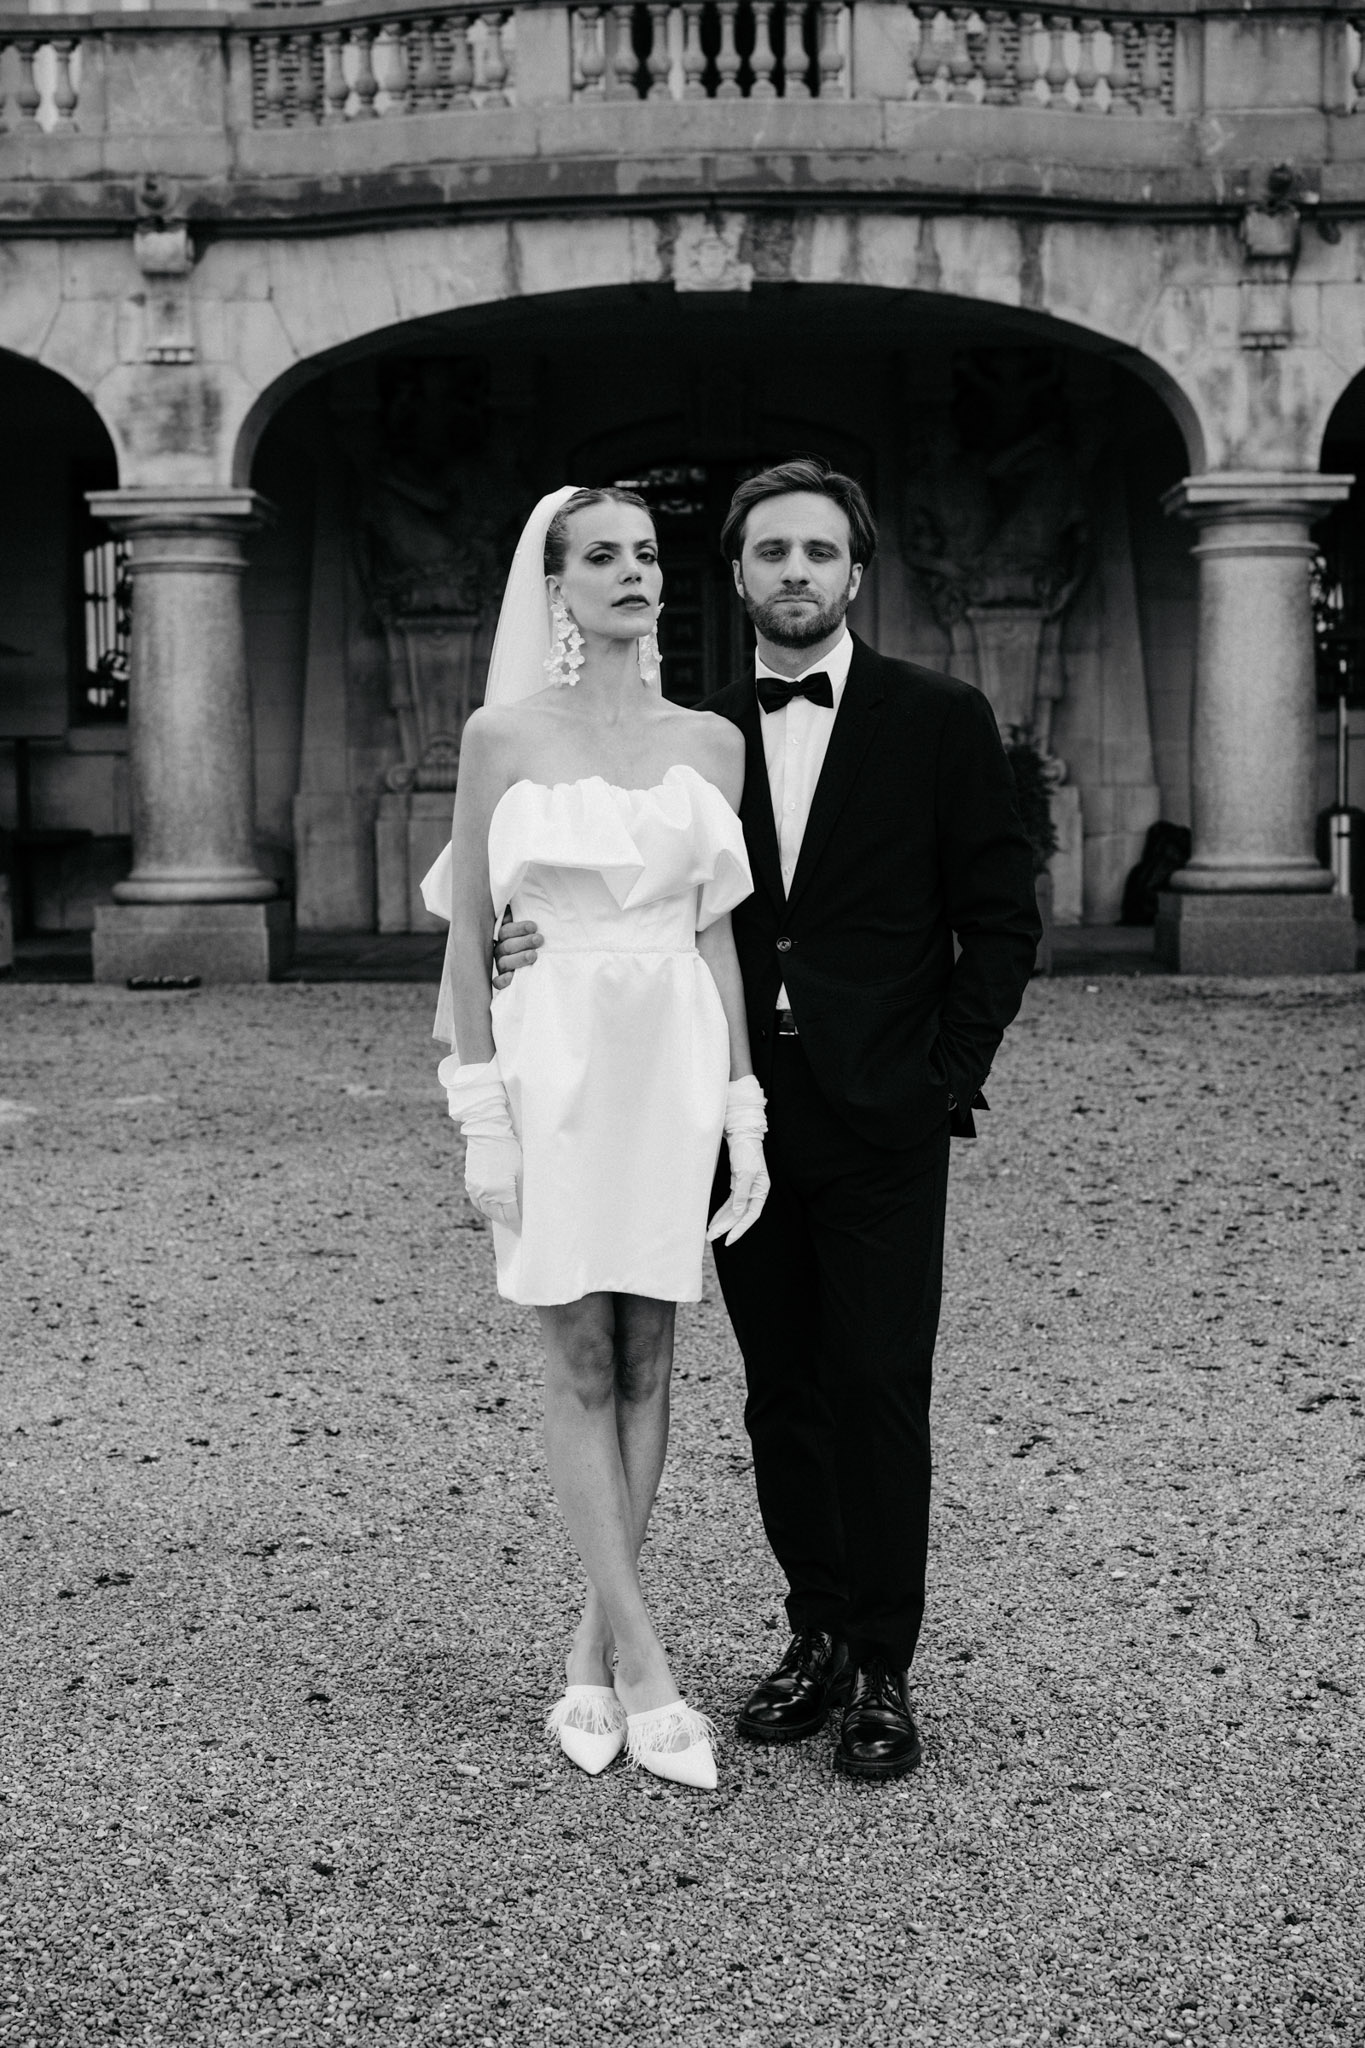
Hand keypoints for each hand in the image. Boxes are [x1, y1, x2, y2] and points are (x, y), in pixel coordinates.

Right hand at [464, 1130, 521, 1230]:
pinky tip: (492, 1206)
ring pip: (487, 1211)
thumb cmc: (509, 1150)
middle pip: (498, 1216)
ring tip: (506, 1216)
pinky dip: (485, 1207)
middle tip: (517, 1225)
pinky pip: (477, 1202)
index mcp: (502, 1191)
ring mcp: (476, 1189)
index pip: (511, 1216)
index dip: (518, 1224)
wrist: (487, 1133)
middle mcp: (487, 1193)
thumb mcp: (521, 1170)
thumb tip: (526, 1208)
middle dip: (508, 1222)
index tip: (525, 1229)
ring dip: (497, 1215)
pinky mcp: (470, 1183)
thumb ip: (522, 1192)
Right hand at [492, 915, 543, 990]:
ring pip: (504, 962)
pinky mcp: (503, 981)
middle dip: (524, 942)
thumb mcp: (531, 927)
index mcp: (504, 936)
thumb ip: (522, 914)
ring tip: (534, 955)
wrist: (541, 964)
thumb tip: (522, 904)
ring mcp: (501, 966)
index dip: (519, 928)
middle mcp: (501, 950)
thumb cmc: (535, 939)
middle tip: (539, 939)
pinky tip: (511, 977)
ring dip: (519, 958)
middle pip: (507, 946)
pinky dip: (502, 980)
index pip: (506, 930)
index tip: (534, 926)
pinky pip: (497, 982)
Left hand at [706, 1131, 769, 1246]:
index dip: (740, 1229)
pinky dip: (721, 1212)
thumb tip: (738, 1212)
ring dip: (722, 1222)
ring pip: (733, 1211)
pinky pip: (729, 1204)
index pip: (751, 1215)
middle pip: (740, 1215)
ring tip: (709, 1233)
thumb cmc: (747, 1152)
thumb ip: (742, 1193)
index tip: (728, 1239)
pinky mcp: (737, 1185)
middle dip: (726, 1227)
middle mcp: (755, 1192)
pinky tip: (713, 1220)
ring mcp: (746, 1190)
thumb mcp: (745, 1173)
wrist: (742, 1136)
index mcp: (761, 1191)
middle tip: (711, 1238)